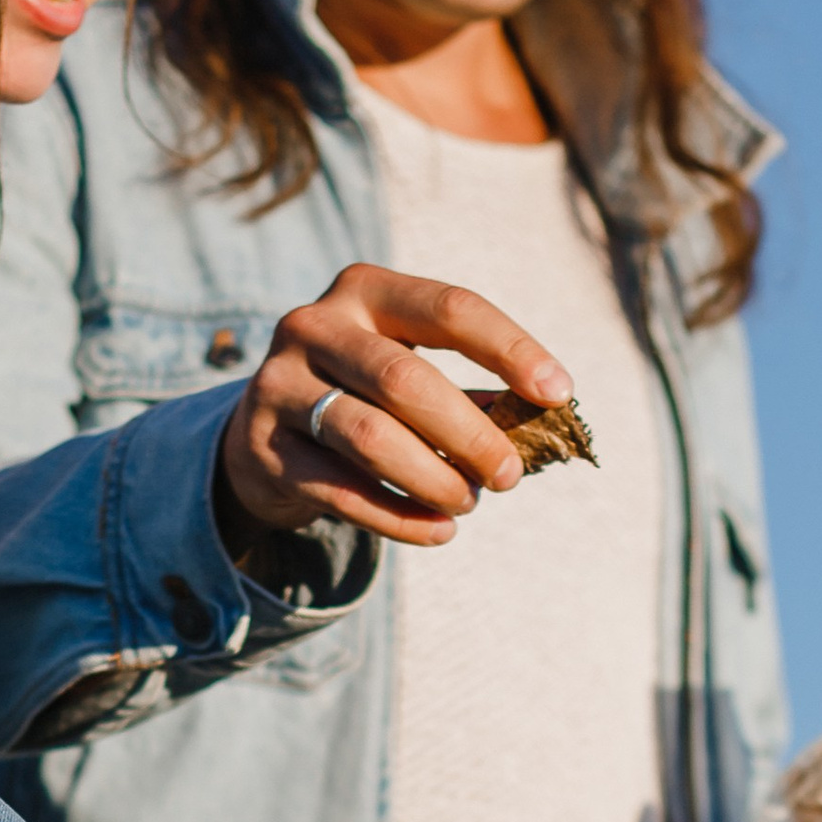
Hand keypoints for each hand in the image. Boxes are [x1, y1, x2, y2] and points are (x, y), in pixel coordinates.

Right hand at [218, 264, 573, 551]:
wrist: (262, 435)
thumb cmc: (361, 397)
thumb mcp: (406, 372)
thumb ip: (467, 392)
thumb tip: (542, 426)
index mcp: (365, 291)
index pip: (449, 309)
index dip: (510, 350)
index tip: (559, 394)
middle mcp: (315, 326)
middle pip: (405, 381)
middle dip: (470, 434)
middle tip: (509, 476)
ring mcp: (279, 384)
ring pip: (370, 437)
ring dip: (433, 479)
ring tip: (467, 503)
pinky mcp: (263, 448)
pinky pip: (342, 490)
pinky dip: (399, 517)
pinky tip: (437, 531)